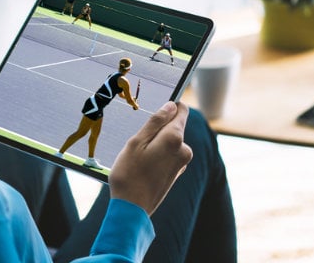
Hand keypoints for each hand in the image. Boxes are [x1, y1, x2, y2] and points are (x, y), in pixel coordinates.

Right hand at [109, 101, 191, 215]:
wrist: (131, 209)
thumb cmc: (129, 174)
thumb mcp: (136, 142)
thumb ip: (155, 122)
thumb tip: (171, 105)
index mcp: (175, 138)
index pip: (181, 110)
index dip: (169, 106)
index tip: (155, 110)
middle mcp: (184, 150)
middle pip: (173, 126)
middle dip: (157, 129)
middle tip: (137, 141)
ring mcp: (182, 163)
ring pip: (169, 142)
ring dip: (155, 143)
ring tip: (137, 157)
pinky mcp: (176, 173)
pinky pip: (168, 155)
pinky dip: (157, 156)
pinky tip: (143, 166)